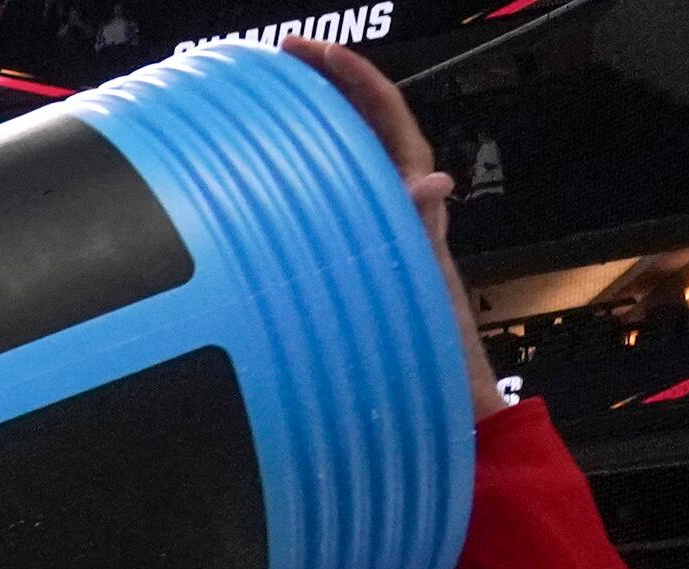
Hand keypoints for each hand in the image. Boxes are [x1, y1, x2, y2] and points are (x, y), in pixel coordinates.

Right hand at [284, 38, 503, 419]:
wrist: (431, 394)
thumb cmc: (434, 343)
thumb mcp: (426, 276)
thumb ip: (422, 226)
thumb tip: (429, 182)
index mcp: (415, 195)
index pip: (384, 111)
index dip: (348, 74)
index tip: (304, 53)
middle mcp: (391, 202)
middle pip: (353, 124)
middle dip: (314, 88)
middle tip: (270, 70)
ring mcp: (367, 225)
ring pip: (331, 160)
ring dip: (296, 132)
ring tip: (257, 114)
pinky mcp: (345, 252)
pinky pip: (315, 201)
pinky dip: (287, 183)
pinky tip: (254, 188)